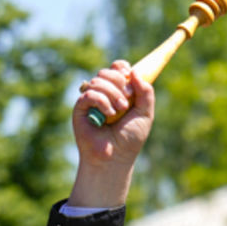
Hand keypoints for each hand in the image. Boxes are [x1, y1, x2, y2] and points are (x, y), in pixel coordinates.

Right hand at [68, 61, 153, 207]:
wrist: (115, 158)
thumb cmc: (129, 139)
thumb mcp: (145, 114)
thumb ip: (146, 92)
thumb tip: (135, 72)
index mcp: (118, 92)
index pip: (116, 68)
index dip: (121, 67)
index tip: (128, 74)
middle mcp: (104, 94)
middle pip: (106, 72)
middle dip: (119, 82)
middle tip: (126, 101)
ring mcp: (91, 100)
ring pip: (98, 81)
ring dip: (112, 94)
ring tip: (119, 110)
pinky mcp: (80, 109)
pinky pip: (89, 94)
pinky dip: (102, 101)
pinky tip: (108, 115)